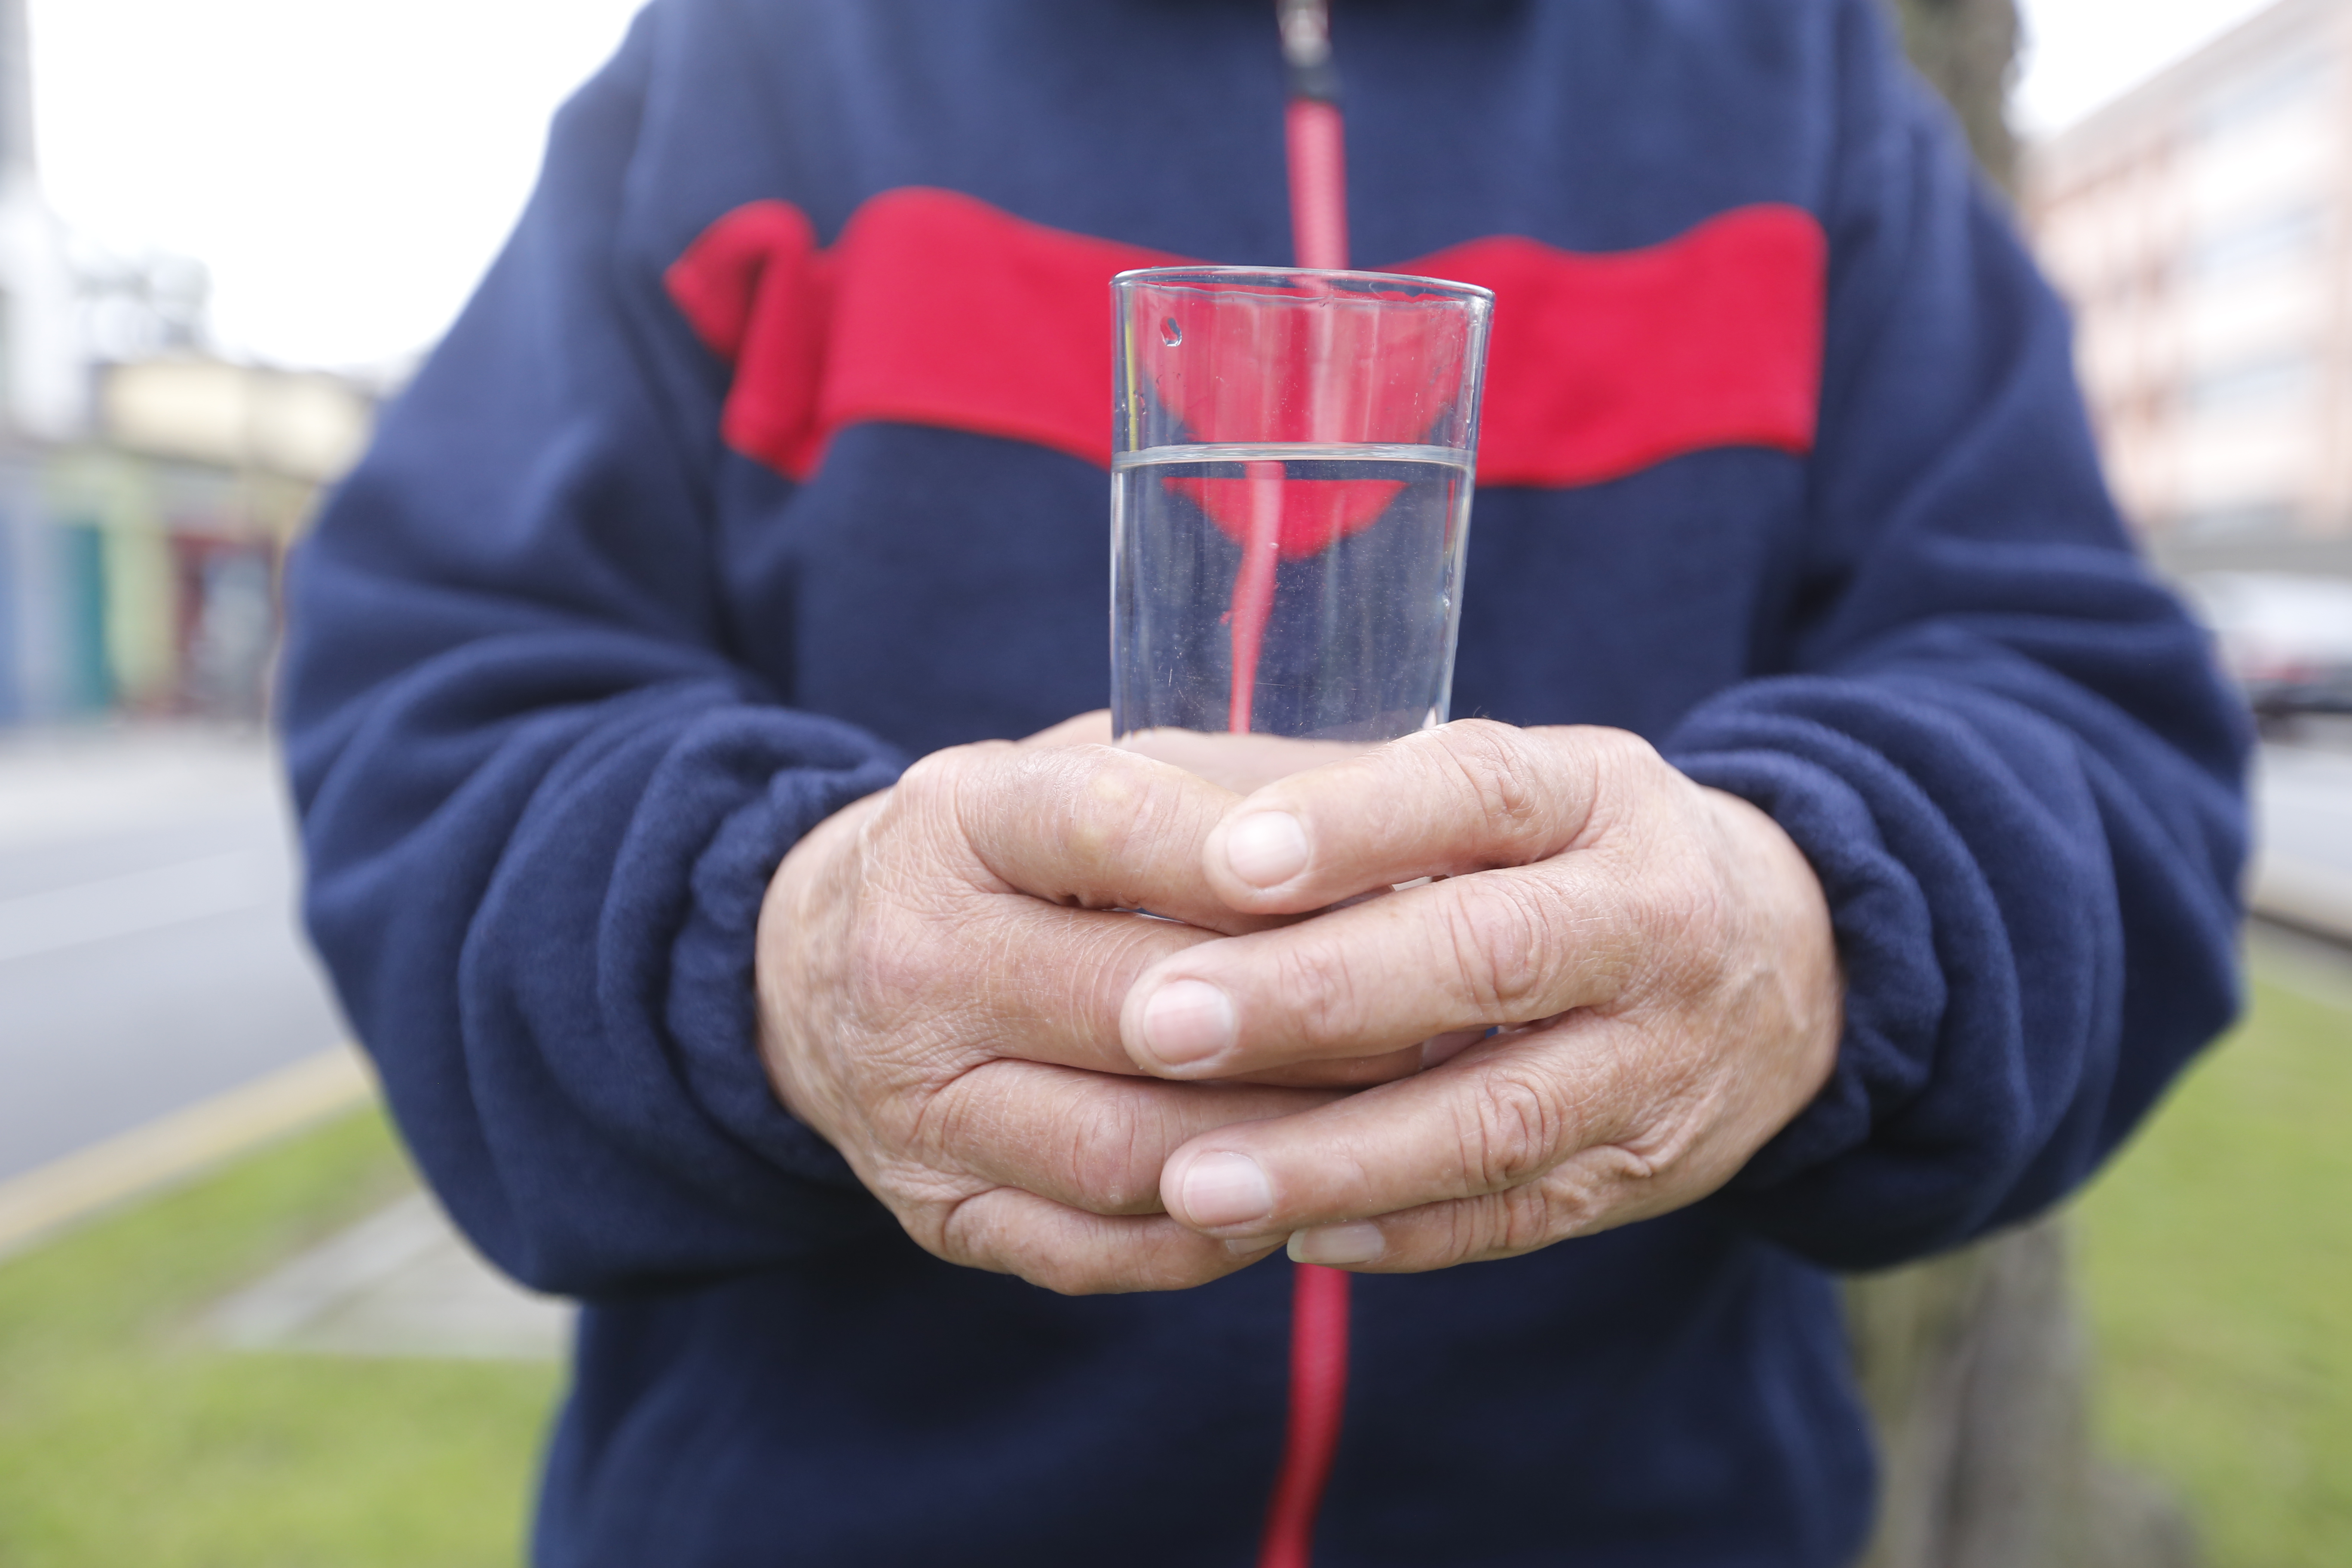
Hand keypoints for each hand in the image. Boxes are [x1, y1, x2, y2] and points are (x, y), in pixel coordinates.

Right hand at [754, 731, 1359, 1293]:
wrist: (819, 972)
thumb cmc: (1014, 859)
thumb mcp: (1087, 772)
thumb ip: (1229, 783)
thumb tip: (1411, 815)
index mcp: (954, 822)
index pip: (1108, 826)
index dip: (1250, 857)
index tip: (1391, 869)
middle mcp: (914, 962)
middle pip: (1138, 1007)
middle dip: (1314, 1018)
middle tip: (1446, 1011)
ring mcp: (916, 1104)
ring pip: (1133, 1149)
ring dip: (1287, 1142)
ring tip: (1402, 1115)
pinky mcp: (938, 1213)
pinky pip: (1106, 1249)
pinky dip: (1223, 1232)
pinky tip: (1309, 1192)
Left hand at [1126, 721, 1842, 1270]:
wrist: (1790, 962)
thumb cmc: (1577, 854)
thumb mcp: (1514, 785)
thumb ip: (1358, 793)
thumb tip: (1155, 797)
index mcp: (1596, 794)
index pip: (1476, 790)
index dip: (1355, 825)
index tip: (1223, 860)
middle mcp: (1647, 919)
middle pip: (1485, 956)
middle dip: (1314, 997)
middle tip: (1160, 1025)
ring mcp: (1658, 1057)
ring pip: (1495, 1118)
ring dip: (1338, 1159)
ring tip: (1194, 1182)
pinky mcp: (1645, 1169)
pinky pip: (1518, 1215)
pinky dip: (1403, 1233)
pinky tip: (1290, 1238)